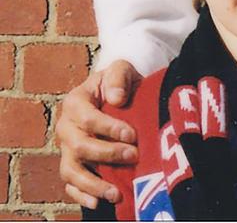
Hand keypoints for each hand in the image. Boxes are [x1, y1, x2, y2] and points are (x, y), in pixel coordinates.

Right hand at [57, 60, 140, 209]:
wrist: (115, 94)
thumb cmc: (118, 82)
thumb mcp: (120, 69)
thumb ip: (118, 77)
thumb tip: (117, 98)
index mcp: (75, 102)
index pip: (88, 118)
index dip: (109, 128)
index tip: (132, 135)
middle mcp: (66, 127)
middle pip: (79, 146)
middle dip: (107, 154)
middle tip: (133, 156)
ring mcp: (66, 148)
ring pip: (71, 170)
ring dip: (92, 184)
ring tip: (116, 193)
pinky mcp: (71, 164)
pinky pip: (70, 184)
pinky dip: (81, 195)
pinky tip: (98, 202)